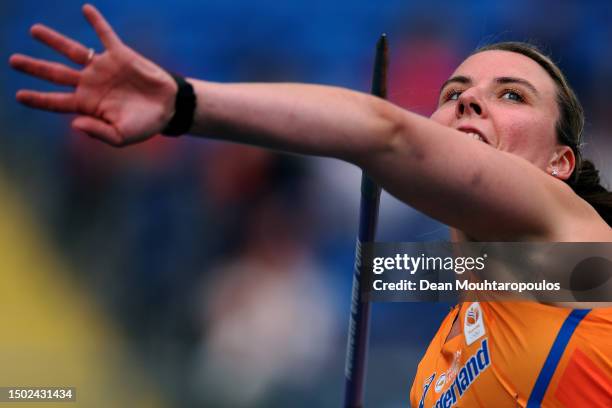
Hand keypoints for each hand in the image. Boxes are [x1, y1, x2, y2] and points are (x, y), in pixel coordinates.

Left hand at [9, 4, 176, 145]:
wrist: (168, 108)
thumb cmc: (145, 125)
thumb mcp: (122, 136)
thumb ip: (98, 132)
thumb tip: (73, 124)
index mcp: (88, 104)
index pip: (57, 101)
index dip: (38, 99)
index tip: (20, 95)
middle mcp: (91, 84)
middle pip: (56, 73)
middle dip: (35, 67)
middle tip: (13, 61)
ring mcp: (103, 68)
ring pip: (73, 51)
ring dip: (53, 41)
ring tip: (34, 30)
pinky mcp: (120, 55)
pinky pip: (105, 35)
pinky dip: (96, 22)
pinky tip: (86, 9)